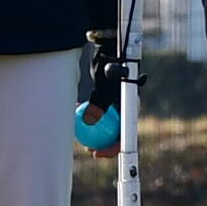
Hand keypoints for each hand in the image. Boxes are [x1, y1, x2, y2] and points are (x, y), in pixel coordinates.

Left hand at [75, 32, 124, 152]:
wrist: (108, 52)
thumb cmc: (110, 67)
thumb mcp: (105, 87)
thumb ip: (98, 104)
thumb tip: (89, 122)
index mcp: (130, 110)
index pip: (124, 135)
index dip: (112, 148)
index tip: (98, 153)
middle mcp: (125, 109)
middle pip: (115, 133)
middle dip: (103, 145)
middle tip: (89, 150)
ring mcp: (116, 106)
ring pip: (106, 125)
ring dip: (94, 133)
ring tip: (81, 141)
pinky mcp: (106, 101)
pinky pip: (98, 115)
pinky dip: (89, 118)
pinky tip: (76, 120)